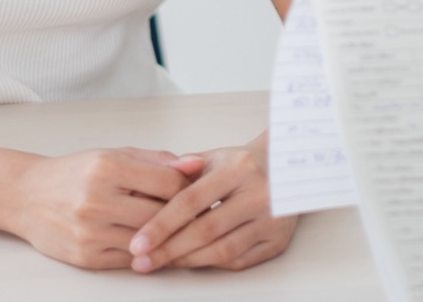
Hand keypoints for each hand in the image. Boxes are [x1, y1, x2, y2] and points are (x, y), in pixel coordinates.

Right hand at [6, 147, 194, 268]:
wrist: (26, 195)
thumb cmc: (74, 172)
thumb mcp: (111, 155)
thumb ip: (156, 160)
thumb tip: (196, 164)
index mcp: (106, 166)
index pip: (167, 183)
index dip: (188, 189)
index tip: (198, 193)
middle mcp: (97, 199)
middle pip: (161, 215)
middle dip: (184, 218)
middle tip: (201, 218)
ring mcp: (91, 232)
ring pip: (148, 242)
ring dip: (167, 240)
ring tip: (181, 233)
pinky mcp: (87, 258)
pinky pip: (131, 260)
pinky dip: (146, 254)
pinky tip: (153, 246)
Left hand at [127, 132, 297, 272]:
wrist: (285, 168)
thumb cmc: (239, 164)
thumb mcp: (212, 157)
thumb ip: (181, 173)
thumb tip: (144, 195)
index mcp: (236, 169)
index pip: (191, 200)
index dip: (161, 223)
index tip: (137, 241)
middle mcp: (257, 195)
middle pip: (206, 229)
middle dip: (169, 248)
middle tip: (142, 261)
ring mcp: (271, 221)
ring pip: (223, 250)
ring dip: (188, 260)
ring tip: (161, 263)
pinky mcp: (278, 242)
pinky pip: (239, 261)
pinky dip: (211, 263)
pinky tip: (190, 262)